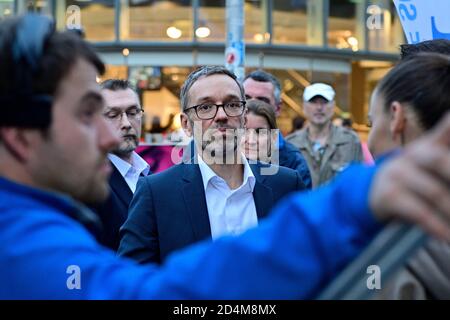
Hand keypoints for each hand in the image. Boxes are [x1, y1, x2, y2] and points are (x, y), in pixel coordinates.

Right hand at [370, 113, 449, 241]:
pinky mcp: (388, 195)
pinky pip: (419, 213)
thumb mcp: (428, 168)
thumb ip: (444, 162)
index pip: (444, 130)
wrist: (370, 196)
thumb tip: (449, 184)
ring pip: (434, 192)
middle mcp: (410, 155)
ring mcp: (396, 174)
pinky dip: (437, 228)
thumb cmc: (411, 183)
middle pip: (439, 159)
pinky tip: (447, 238)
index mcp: (427, 146)